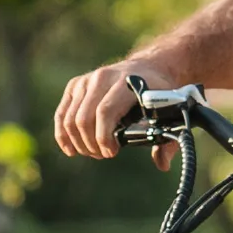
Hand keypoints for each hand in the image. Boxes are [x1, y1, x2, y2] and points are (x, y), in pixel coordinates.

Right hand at [54, 57, 175, 165]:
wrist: (148, 68)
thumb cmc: (159, 92)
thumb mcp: (169, 110)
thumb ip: (168, 139)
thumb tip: (163, 164)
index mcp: (127, 82)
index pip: (105, 111)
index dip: (104, 137)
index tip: (111, 152)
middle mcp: (103, 77)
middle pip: (84, 118)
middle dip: (91, 143)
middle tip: (103, 155)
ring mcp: (86, 80)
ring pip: (71, 118)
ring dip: (79, 142)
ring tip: (93, 152)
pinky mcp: (75, 85)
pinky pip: (62, 113)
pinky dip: (63, 134)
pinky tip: (71, 150)